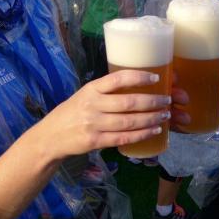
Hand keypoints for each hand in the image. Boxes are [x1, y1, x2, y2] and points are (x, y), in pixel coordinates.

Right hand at [41, 69, 187, 157]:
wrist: (51, 136)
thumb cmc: (73, 112)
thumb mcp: (85, 94)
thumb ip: (106, 91)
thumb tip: (138, 84)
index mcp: (91, 89)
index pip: (117, 79)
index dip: (139, 77)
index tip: (156, 78)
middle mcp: (92, 105)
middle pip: (128, 102)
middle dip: (152, 102)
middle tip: (167, 100)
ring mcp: (94, 124)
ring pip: (129, 121)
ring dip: (151, 119)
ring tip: (165, 115)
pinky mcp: (95, 141)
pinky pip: (123, 137)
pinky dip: (141, 134)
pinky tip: (154, 131)